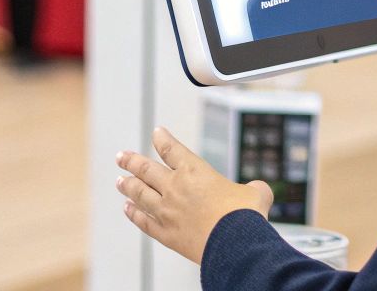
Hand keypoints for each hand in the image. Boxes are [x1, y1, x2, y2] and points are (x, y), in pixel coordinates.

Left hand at [116, 127, 273, 262]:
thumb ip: (253, 188)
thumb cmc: (245, 216)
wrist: (234, 243)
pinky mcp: (166, 234)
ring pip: (140, 194)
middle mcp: (175, 188)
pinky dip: (134, 214)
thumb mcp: (256, 194)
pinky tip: (127, 209)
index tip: (156, 133)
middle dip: (132, 161)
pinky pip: (144, 221)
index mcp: (195, 171)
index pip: (172, 149)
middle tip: (121, 156)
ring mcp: (167, 211)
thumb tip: (257, 190)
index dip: (162, 139)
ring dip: (128, 185)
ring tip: (119, 180)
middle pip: (146, 170)